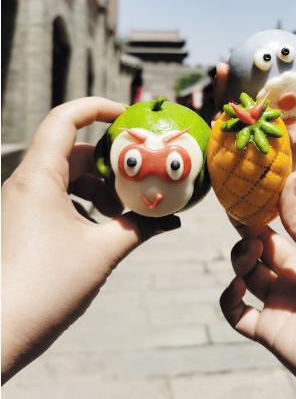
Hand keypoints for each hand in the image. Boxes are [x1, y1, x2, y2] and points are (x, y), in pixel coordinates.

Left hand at [1, 97, 179, 382]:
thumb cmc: (46, 289)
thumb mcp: (102, 253)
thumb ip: (140, 228)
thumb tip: (171, 220)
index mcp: (39, 178)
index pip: (64, 119)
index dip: (98, 108)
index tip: (129, 116)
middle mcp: (25, 184)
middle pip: (72, 151)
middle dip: (111, 162)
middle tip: (142, 176)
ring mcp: (21, 205)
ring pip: (66, 178)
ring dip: (100, 188)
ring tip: (127, 212)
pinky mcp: (22, 224)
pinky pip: (57, 199)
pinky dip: (85, 205)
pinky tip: (106, 228)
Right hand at [214, 65, 295, 229]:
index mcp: (286, 125)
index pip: (264, 98)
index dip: (252, 80)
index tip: (242, 61)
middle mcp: (269, 140)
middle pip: (242, 113)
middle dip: (228, 92)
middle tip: (222, 71)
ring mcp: (260, 161)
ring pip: (232, 136)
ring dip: (223, 119)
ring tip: (220, 104)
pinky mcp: (255, 183)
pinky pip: (233, 167)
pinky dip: (223, 152)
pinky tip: (221, 136)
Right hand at [221, 172, 295, 393]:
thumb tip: (292, 177)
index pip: (279, 229)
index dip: (263, 213)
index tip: (249, 193)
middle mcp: (293, 278)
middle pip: (259, 249)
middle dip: (247, 232)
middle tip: (238, 213)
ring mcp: (281, 304)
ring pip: (245, 275)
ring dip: (241, 258)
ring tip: (252, 250)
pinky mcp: (270, 330)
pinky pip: (237, 314)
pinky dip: (229, 299)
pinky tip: (237, 285)